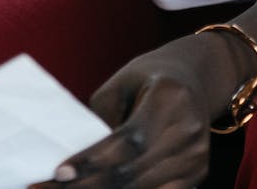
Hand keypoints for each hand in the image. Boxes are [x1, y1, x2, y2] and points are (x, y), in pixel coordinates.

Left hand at [33, 34, 245, 188]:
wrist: (195, 79)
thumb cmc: (149, 79)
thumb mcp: (122, 85)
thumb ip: (102, 122)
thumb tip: (73, 165)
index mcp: (169, 99)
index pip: (127, 140)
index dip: (91, 161)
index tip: (58, 174)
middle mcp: (188, 131)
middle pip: (133, 173)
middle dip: (88, 186)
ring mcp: (196, 158)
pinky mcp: (198, 175)